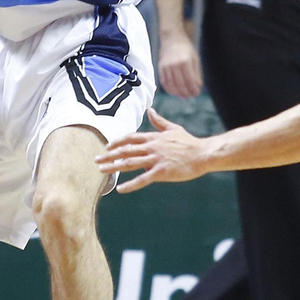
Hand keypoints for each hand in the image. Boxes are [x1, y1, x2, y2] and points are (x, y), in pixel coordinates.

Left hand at [95, 109, 209, 192]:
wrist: (203, 154)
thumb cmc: (189, 142)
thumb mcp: (173, 129)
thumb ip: (159, 122)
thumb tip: (150, 110)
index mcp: (153, 138)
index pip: (130, 138)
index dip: (117, 142)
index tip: (106, 147)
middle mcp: (151, 147)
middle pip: (125, 151)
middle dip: (109, 155)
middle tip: (96, 160)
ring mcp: (155, 160)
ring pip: (129, 163)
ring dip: (113, 167)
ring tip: (101, 171)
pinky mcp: (161, 172)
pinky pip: (142, 179)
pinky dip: (130, 185)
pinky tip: (120, 189)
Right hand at [158, 32, 203, 98]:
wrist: (172, 38)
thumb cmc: (185, 47)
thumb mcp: (195, 58)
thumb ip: (196, 73)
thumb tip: (198, 86)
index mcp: (185, 62)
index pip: (190, 80)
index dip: (193, 89)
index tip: (197, 93)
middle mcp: (174, 65)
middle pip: (180, 84)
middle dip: (187, 92)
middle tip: (191, 96)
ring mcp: (166, 66)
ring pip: (172, 85)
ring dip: (178, 93)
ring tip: (184, 96)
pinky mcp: (160, 67)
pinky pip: (164, 82)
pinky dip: (169, 89)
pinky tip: (174, 92)